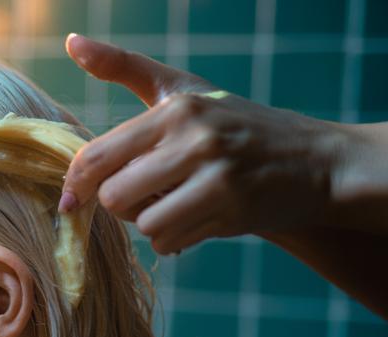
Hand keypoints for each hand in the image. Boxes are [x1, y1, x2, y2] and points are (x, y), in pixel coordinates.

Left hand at [59, 34, 347, 254]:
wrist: (316, 162)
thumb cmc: (238, 126)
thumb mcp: (185, 90)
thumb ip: (126, 68)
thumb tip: (71, 44)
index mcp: (175, 109)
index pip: (98, 156)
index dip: (76, 184)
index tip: (71, 201)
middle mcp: (194, 138)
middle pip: (114, 197)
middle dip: (123, 205)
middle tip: (147, 195)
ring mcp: (215, 175)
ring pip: (142, 223)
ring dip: (152, 224)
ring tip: (178, 205)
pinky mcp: (231, 209)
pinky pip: (170, 241)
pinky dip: (175, 239)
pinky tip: (198, 219)